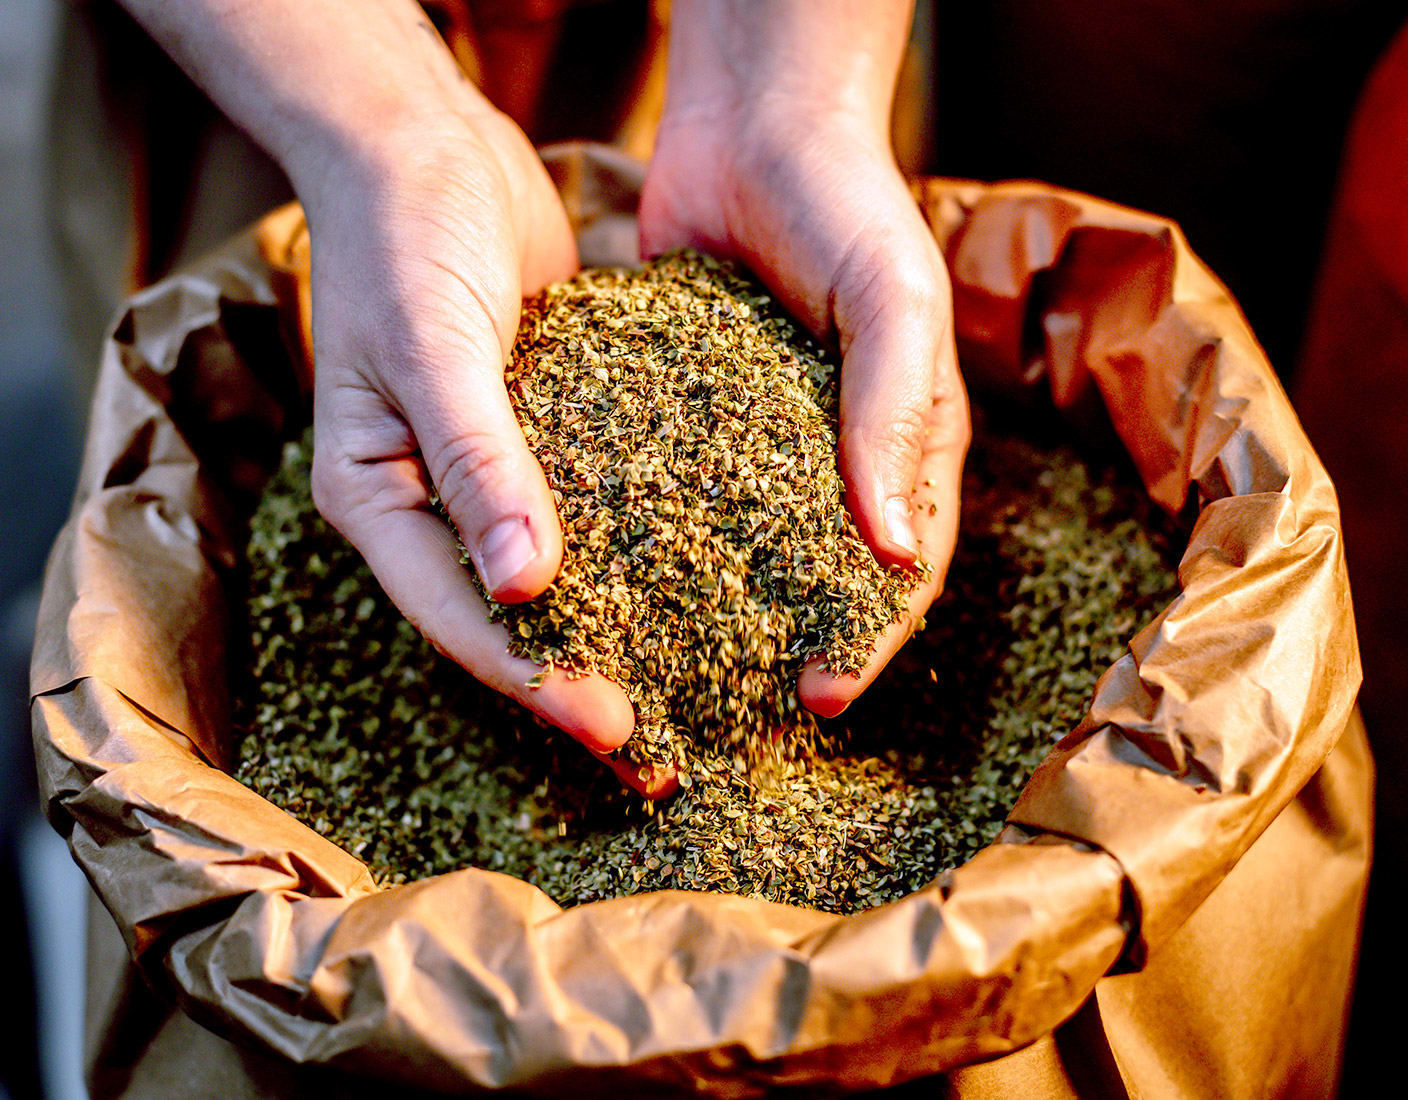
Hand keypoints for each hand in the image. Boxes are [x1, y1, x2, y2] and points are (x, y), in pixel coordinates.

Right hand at [302, 111, 666, 785]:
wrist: (421, 146)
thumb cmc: (404, 234)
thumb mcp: (435, 345)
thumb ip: (478, 460)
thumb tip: (528, 585)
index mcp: (378, 497)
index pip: (458, 615)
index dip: (533, 678)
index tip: (611, 729)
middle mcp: (431, 504)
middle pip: (508, 621)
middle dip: (579, 686)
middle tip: (660, 758)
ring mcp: (489, 475)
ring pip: (556, 581)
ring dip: (617, 637)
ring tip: (691, 698)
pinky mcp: (545, 439)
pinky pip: (592, 513)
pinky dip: (635, 556)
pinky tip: (699, 591)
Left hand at [640, 105, 968, 716]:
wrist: (754, 124)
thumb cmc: (847, 202)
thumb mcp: (893, 298)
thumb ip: (894, 413)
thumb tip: (891, 553)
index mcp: (905, 448)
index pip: (902, 570)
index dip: (870, 639)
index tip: (822, 697)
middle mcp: (832, 462)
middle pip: (818, 583)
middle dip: (787, 653)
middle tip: (739, 718)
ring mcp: (758, 449)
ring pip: (741, 556)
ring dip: (714, 620)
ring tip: (666, 680)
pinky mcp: (685, 421)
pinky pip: (673, 496)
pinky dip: (652, 544)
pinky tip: (608, 587)